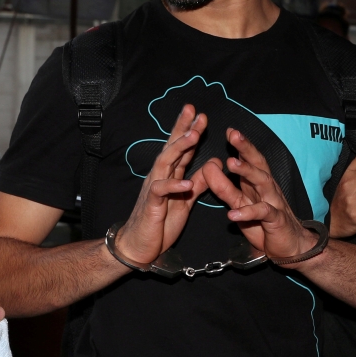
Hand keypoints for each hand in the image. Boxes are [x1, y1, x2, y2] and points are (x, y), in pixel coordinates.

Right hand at [113, 105, 209, 264]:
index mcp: (170, 175)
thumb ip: (200, 182)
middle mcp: (161, 176)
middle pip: (172, 147)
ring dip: (180, 148)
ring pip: (166, 162)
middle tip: (194, 111)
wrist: (140, 245)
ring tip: (194, 136)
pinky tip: (186, 182)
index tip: (200, 116)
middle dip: (183, 128)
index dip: (190, 131)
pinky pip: (161, 190)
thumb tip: (215, 163)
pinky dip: (174, 185)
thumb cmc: (161, 222)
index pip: (181, 149)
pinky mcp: (152, 204)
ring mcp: (155, 188)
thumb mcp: (186, 200)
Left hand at [202, 128, 317, 264]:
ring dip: (247, 171)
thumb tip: (209, 167)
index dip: (241, 145)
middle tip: (234, 135)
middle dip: (246, 148)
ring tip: (231, 163)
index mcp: (257, 183)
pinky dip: (247, 212)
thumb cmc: (264, 224)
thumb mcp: (239, 204)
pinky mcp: (276, 220)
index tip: (229, 130)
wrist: (290, 247)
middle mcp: (267, 188)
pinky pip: (262, 213)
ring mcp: (273, 202)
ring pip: (263, 182)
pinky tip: (232, 213)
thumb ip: (224, 187)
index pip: (250, 159)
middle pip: (258, 163)